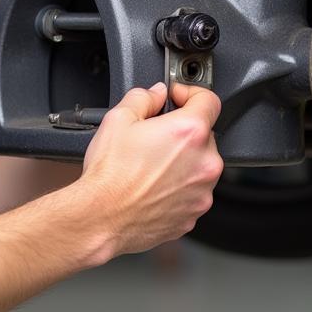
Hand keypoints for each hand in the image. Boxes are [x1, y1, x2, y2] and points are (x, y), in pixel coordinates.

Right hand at [79, 82, 223, 256]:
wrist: (101, 218)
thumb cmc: (110, 175)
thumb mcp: (119, 119)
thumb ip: (144, 97)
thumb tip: (156, 94)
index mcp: (189, 133)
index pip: (209, 100)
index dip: (191, 93)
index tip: (177, 98)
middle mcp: (204, 163)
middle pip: (205, 135)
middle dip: (183, 131)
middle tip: (156, 136)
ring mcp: (202, 192)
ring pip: (200, 165)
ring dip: (183, 161)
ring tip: (152, 165)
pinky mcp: (194, 213)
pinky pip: (193, 191)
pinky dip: (179, 186)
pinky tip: (154, 185)